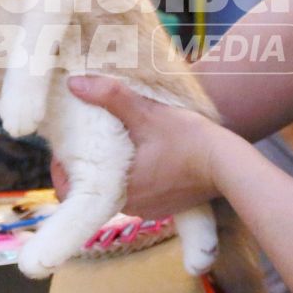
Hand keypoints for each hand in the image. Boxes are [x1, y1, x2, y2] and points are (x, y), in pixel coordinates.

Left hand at [61, 75, 232, 216]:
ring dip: (112, 171)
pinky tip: (142, 153)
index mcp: (120, 190)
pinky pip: (141, 192)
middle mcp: (133, 206)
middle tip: (87, 140)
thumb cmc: (189, 140)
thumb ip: (110, 97)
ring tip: (114, 143)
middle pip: (95, 189)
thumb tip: (74, 84)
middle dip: (88, 166)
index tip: (65, 148)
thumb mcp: (147, 113)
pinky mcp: (168, 205)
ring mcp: (152, 209)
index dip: (62, 170)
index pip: (71, 192)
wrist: (230, 164)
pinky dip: (134, 176)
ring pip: (118, 191)